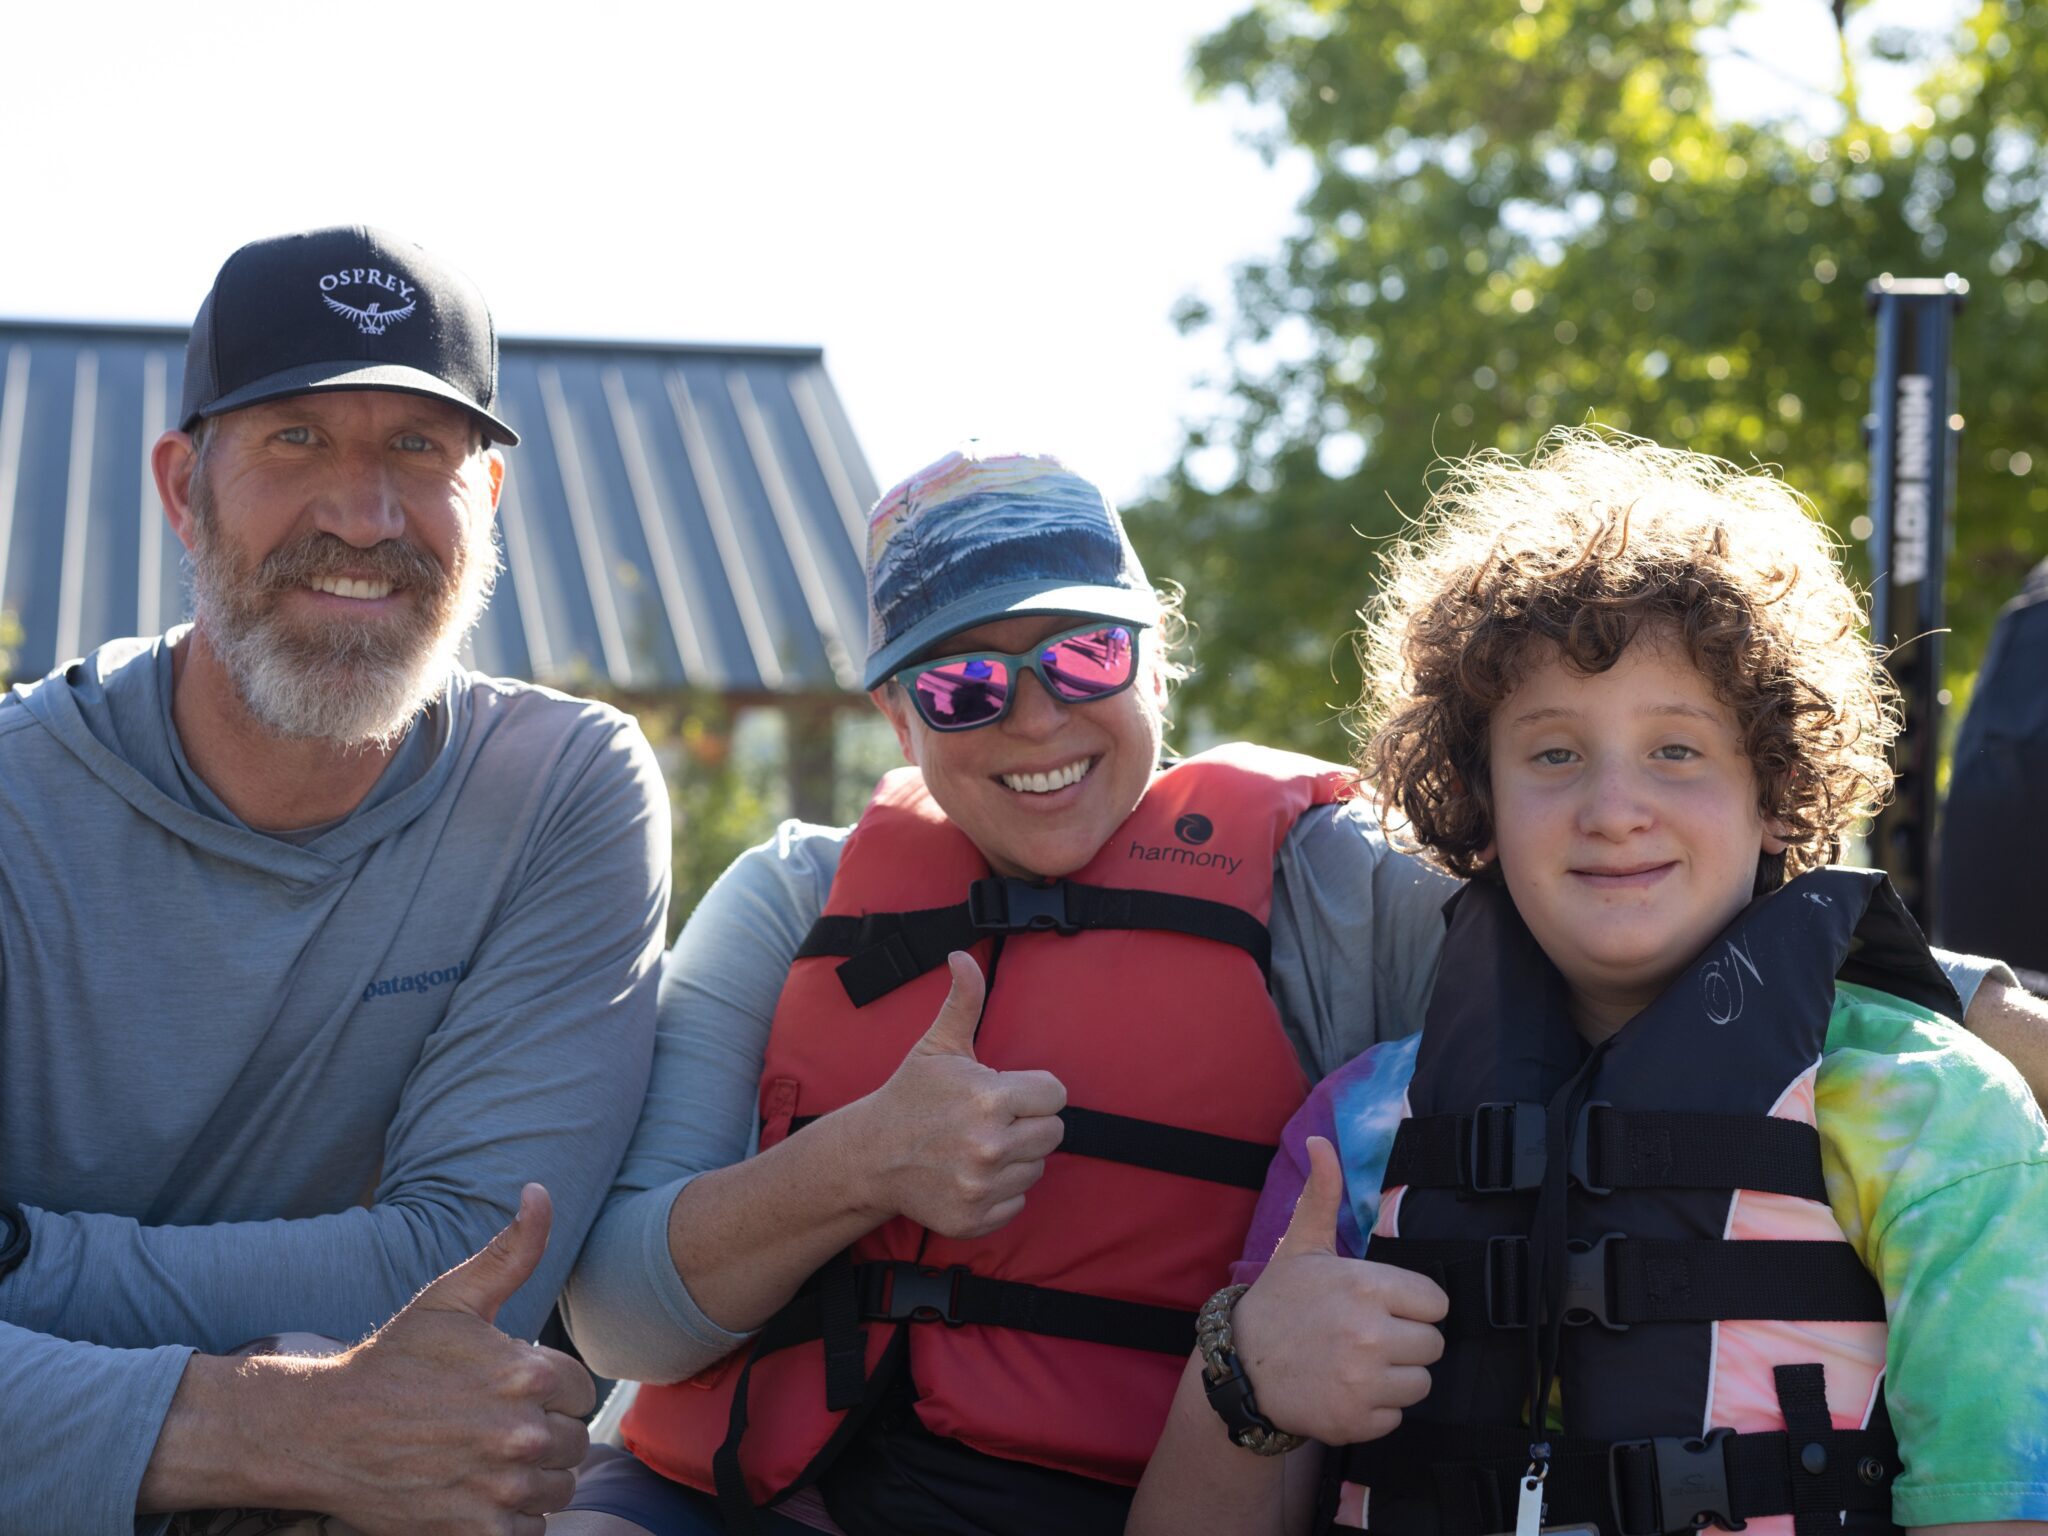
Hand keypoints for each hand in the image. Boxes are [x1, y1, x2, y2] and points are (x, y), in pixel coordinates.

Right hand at [282, 1184, 594, 1534]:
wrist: (324, 1433)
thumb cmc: (394, 1361)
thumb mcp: (452, 1299)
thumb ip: (511, 1251)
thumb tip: (540, 1192)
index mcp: (526, 1372)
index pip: (580, 1390)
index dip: (548, 1389)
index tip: (509, 1390)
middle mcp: (521, 1433)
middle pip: (573, 1441)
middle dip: (542, 1433)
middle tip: (492, 1426)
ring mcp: (500, 1488)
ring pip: (558, 1488)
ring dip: (532, 1478)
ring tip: (485, 1458)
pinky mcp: (478, 1533)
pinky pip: (529, 1531)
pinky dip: (510, 1519)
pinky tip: (475, 1492)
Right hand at [848, 951, 1067, 1237]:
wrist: (869, 1156)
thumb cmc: (910, 1097)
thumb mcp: (938, 1047)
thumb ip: (964, 1001)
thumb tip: (962, 956)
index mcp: (989, 1098)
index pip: (1056, 1095)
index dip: (1033, 1091)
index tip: (1006, 1092)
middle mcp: (989, 1145)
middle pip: (1053, 1133)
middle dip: (1027, 1123)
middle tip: (992, 1120)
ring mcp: (982, 1186)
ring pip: (1037, 1168)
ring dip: (1015, 1158)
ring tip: (977, 1145)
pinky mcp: (975, 1218)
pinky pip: (1017, 1202)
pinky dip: (1000, 1191)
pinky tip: (970, 1174)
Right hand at [1230, 1136, 1447, 1445]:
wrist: (1240, 1366)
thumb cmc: (1280, 1303)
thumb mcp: (1302, 1245)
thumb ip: (1323, 1195)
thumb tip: (1320, 1140)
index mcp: (1366, 1285)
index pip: (1436, 1302)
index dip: (1412, 1305)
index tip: (1383, 1307)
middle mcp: (1369, 1333)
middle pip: (1433, 1344)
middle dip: (1406, 1341)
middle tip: (1367, 1337)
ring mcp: (1363, 1381)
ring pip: (1420, 1383)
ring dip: (1395, 1377)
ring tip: (1358, 1364)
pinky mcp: (1357, 1421)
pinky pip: (1397, 1416)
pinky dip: (1376, 1409)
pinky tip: (1346, 1390)